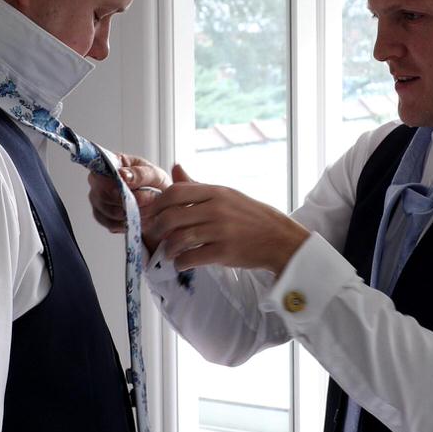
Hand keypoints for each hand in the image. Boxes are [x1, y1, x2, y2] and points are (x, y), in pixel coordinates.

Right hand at [88, 153, 170, 235]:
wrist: (163, 204)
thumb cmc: (156, 185)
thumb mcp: (155, 175)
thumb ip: (140, 174)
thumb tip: (122, 174)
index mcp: (113, 163)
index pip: (98, 170)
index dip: (108, 182)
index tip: (124, 189)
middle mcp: (101, 180)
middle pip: (100, 193)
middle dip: (124, 200)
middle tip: (145, 200)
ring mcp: (100, 199)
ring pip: (104, 209)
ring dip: (126, 212)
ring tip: (145, 210)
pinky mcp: (103, 216)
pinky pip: (108, 223)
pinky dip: (124, 223)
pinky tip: (135, 219)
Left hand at [142, 164, 311, 274]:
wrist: (279, 238)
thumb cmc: (250, 216)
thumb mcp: (225, 194)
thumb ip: (196, 185)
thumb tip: (175, 168)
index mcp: (215, 192)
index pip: (175, 192)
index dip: (158, 204)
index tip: (153, 215)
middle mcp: (217, 209)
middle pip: (172, 216)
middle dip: (157, 229)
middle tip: (155, 237)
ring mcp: (221, 230)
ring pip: (179, 239)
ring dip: (168, 249)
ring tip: (169, 253)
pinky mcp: (225, 252)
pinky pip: (192, 257)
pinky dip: (181, 263)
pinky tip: (182, 263)